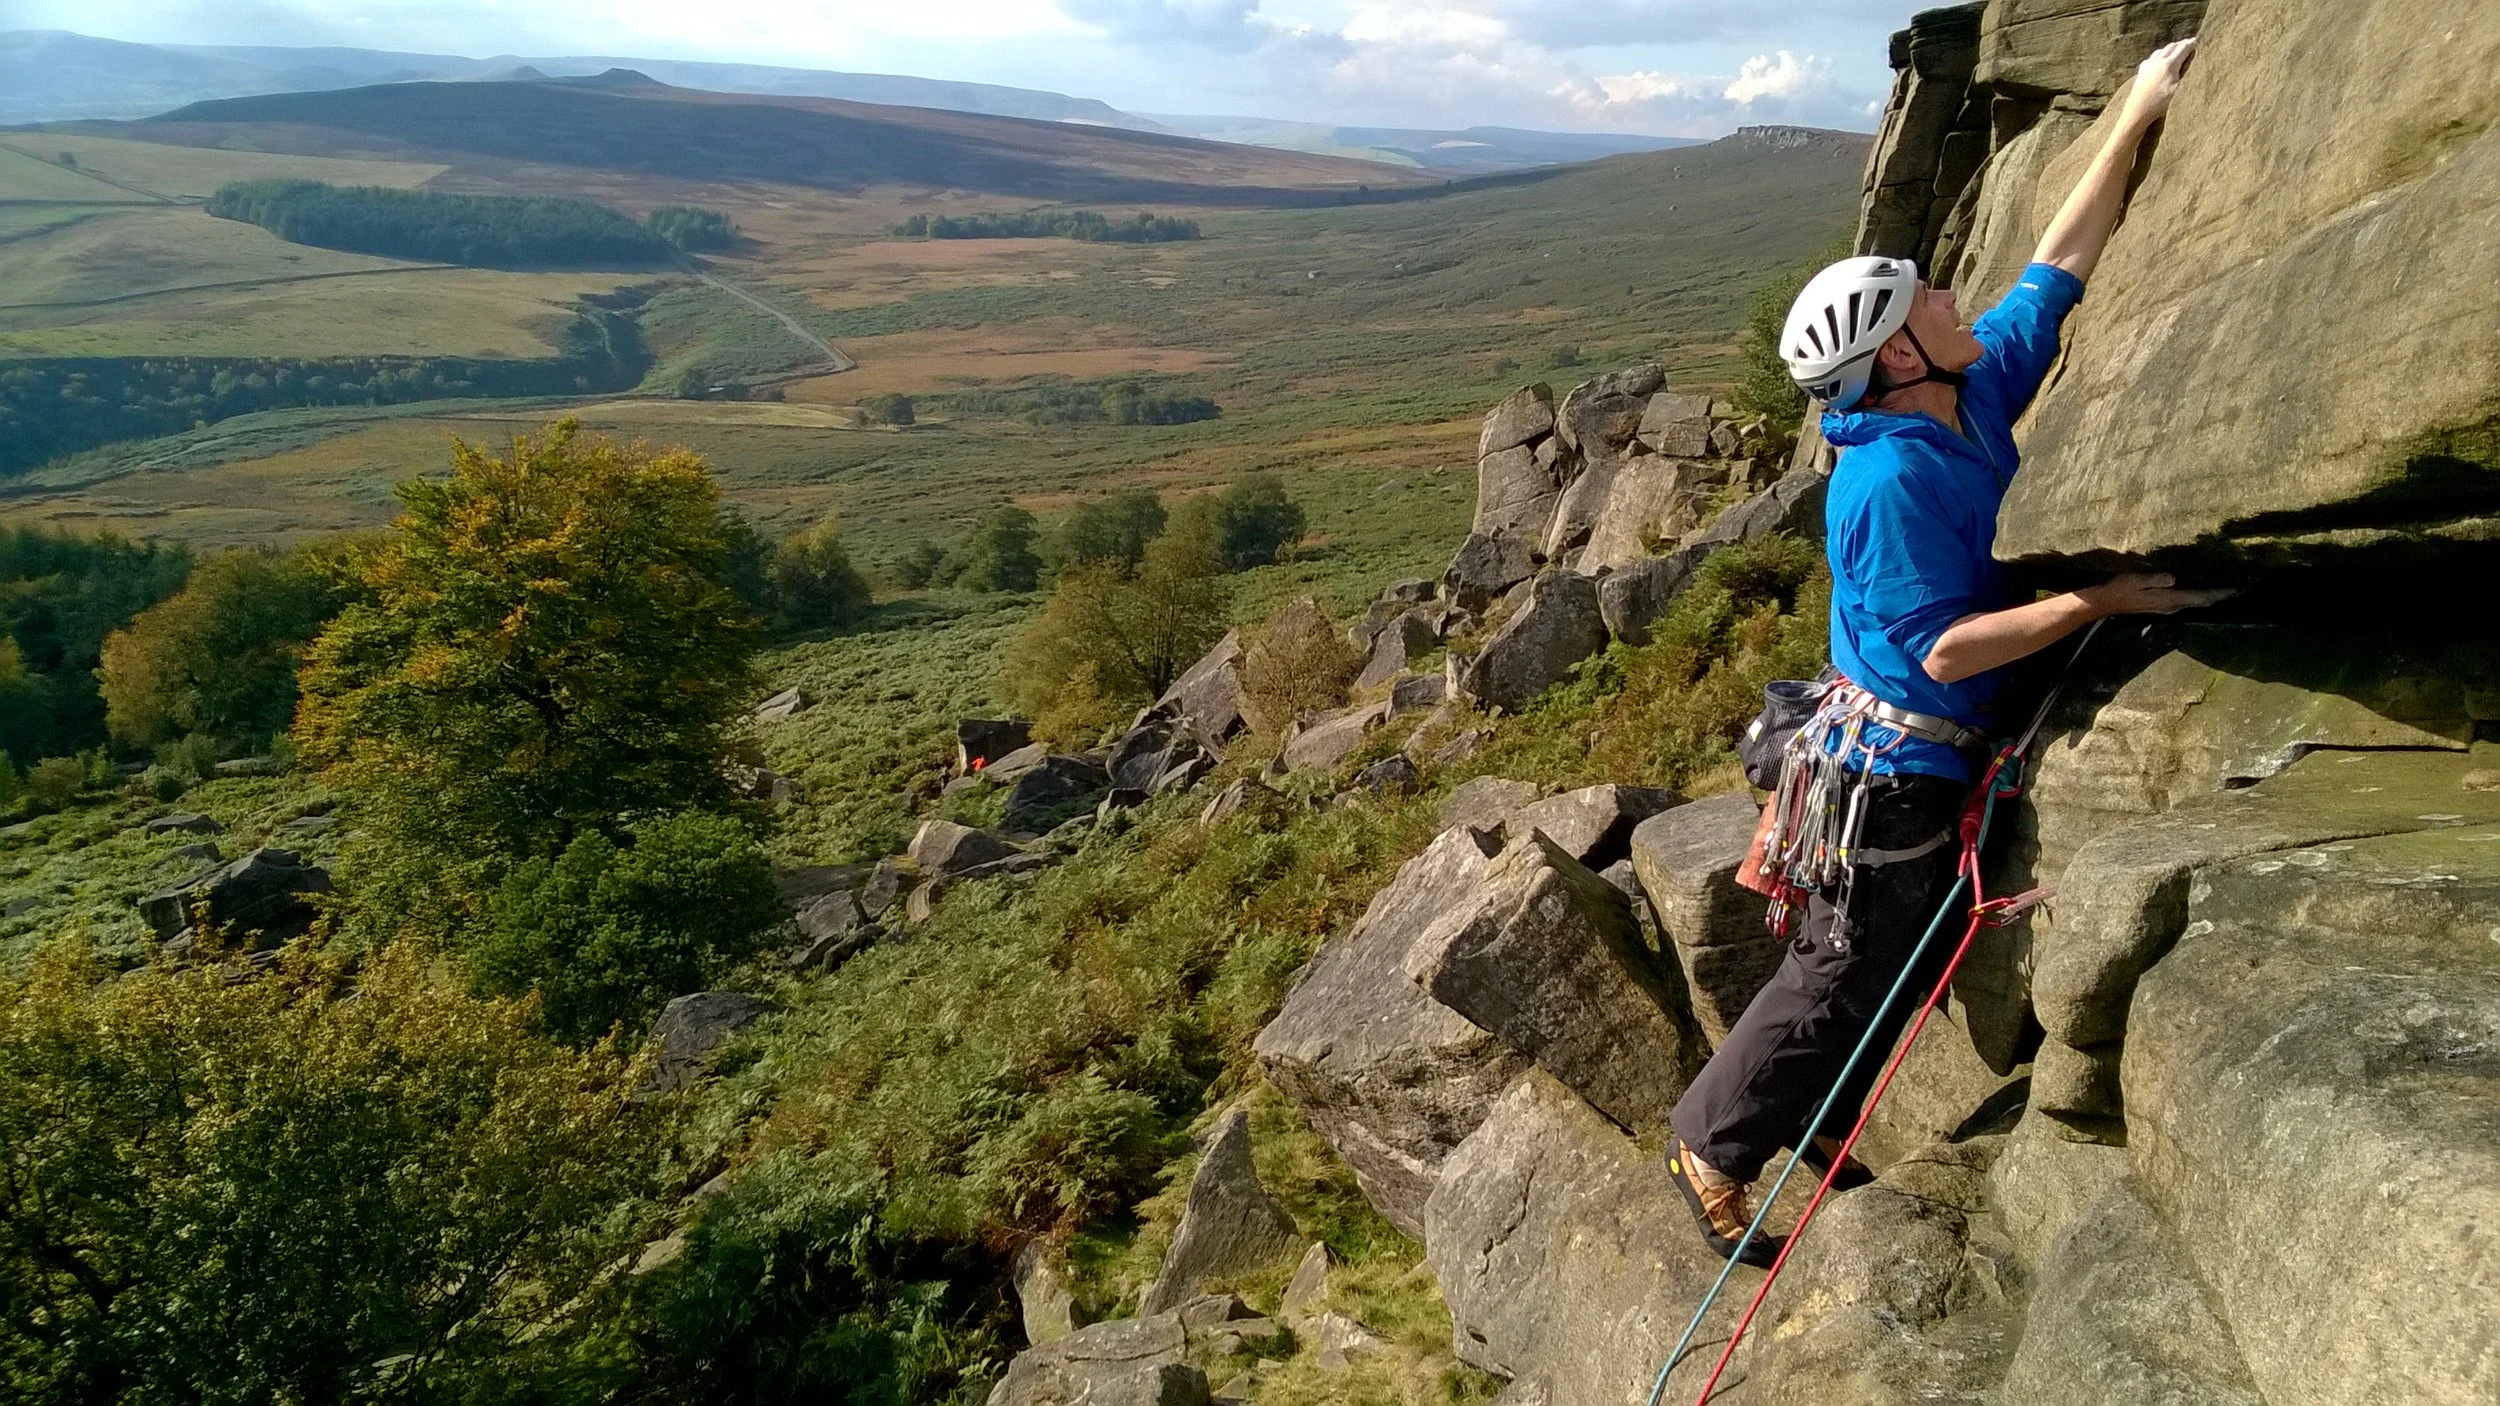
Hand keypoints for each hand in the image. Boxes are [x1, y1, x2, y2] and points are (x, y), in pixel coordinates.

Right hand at [2076, 571, 2234, 616]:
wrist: (2105, 603)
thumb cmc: (2119, 589)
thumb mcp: (2136, 579)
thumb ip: (2155, 579)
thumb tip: (2173, 578)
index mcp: (2168, 598)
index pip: (2199, 597)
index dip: (2217, 594)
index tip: (2235, 590)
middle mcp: (2170, 606)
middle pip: (2200, 602)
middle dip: (2217, 597)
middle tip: (2236, 590)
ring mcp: (2166, 608)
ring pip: (2194, 604)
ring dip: (2208, 598)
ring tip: (2222, 591)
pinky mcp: (2161, 606)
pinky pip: (2185, 602)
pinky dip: (2196, 598)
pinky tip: (2199, 593)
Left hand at [2119, 37, 2196, 127]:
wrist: (2138, 111)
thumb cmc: (2161, 103)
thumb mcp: (2179, 89)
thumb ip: (2184, 73)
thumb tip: (2190, 61)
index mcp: (2169, 64)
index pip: (2182, 49)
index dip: (2190, 44)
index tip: (2196, 40)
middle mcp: (2157, 61)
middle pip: (2171, 47)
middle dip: (2181, 44)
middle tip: (2188, 42)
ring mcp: (2147, 65)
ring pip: (2161, 51)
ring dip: (2170, 48)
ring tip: (2176, 49)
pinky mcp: (2141, 71)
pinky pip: (2153, 57)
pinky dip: (2160, 54)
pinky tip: (2162, 58)